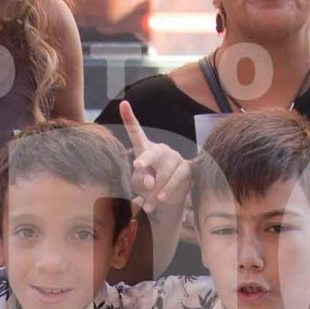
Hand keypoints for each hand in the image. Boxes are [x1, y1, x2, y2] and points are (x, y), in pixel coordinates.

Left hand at [117, 100, 188, 219]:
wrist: (168, 199)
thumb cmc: (148, 187)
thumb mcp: (138, 185)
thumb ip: (140, 181)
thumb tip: (151, 182)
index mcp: (144, 149)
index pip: (136, 131)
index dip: (129, 117)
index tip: (123, 104)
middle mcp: (160, 149)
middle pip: (150, 153)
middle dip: (145, 160)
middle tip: (138, 167)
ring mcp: (174, 157)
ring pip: (162, 174)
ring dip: (154, 191)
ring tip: (149, 204)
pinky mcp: (186, 168)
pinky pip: (176, 178)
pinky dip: (167, 190)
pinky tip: (161, 198)